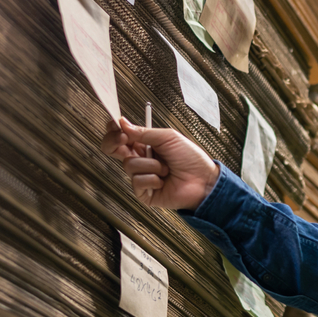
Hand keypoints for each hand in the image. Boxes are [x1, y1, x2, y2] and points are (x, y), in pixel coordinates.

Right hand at [101, 118, 219, 209]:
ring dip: (150, 165)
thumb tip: (123, 124)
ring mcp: (140, 177)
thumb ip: (144, 132)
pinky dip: (152, 179)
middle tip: (124, 139)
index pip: (122, 137)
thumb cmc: (191, 158)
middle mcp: (140, 160)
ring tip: (166, 168)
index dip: (114, 130)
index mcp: (145, 145)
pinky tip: (163, 181)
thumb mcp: (168, 138)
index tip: (114, 123)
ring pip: (129, 165)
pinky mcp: (143, 193)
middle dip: (115, 142)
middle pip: (113, 150)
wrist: (204, 180)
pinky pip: (137, 181)